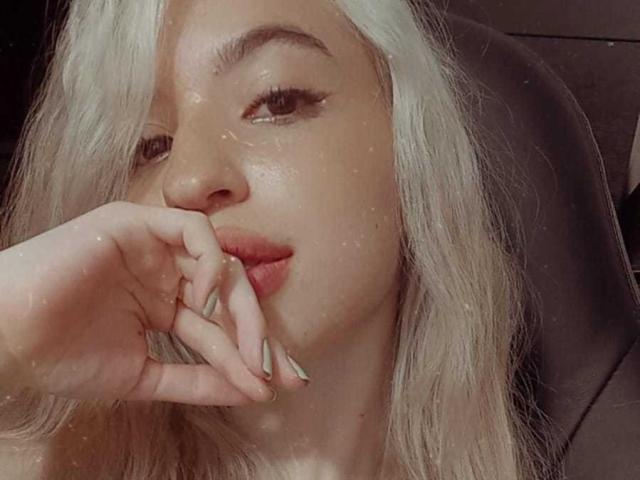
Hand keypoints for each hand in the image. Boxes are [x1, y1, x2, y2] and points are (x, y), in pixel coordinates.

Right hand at [0, 201, 307, 405]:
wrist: (9, 339)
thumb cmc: (63, 357)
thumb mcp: (143, 375)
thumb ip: (196, 380)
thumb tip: (249, 390)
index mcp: (166, 303)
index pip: (221, 326)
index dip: (249, 355)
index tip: (272, 386)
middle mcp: (167, 273)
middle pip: (229, 296)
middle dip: (257, 334)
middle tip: (275, 372)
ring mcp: (154, 247)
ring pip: (220, 265)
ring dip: (241, 310)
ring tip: (251, 353)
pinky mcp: (138, 222)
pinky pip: (194, 230)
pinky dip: (209, 262)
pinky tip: (206, 302)